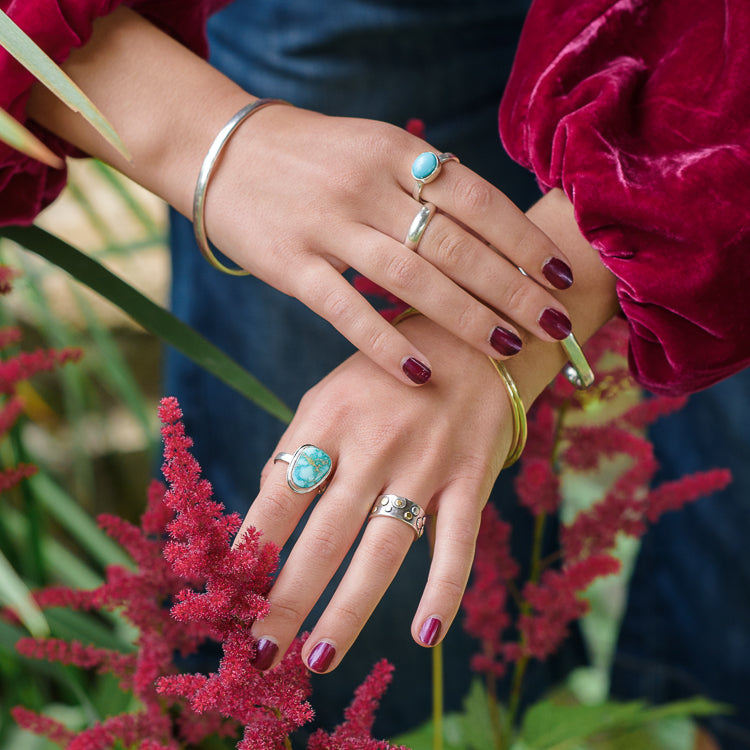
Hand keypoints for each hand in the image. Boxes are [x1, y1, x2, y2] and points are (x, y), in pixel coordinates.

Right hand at [204, 104, 576, 384]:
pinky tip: (423, 372)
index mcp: (396, 152)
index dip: (523, 239)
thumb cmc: (312, 157)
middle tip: (553, 323)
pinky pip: (346, 310)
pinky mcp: (291, 264)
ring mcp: (327, 225)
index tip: (561, 275)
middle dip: (512, 287)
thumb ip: (424, 183)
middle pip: (455, 244)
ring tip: (506, 347)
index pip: (476, 199)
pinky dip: (387, 342)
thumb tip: (488, 227)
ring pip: (410, 277)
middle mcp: (367, 185)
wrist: (222, 151)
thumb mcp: (372, 148)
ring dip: (464, 316)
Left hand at [234, 313, 513, 671]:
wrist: (469, 340)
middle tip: (260, 652)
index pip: (279, 493)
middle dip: (288, 597)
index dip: (252, 549)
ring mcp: (427, 462)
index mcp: (328, 418)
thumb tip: (264, 517)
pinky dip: (443, 590)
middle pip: (325, 533)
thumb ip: (298, 450)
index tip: (229, 596)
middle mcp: (375, 442)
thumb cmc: (383, 376)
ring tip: (318, 658)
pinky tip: (424, 636)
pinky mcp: (472, 478)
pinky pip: (457, 544)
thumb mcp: (329, 395)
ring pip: (384, 548)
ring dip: (350, 609)